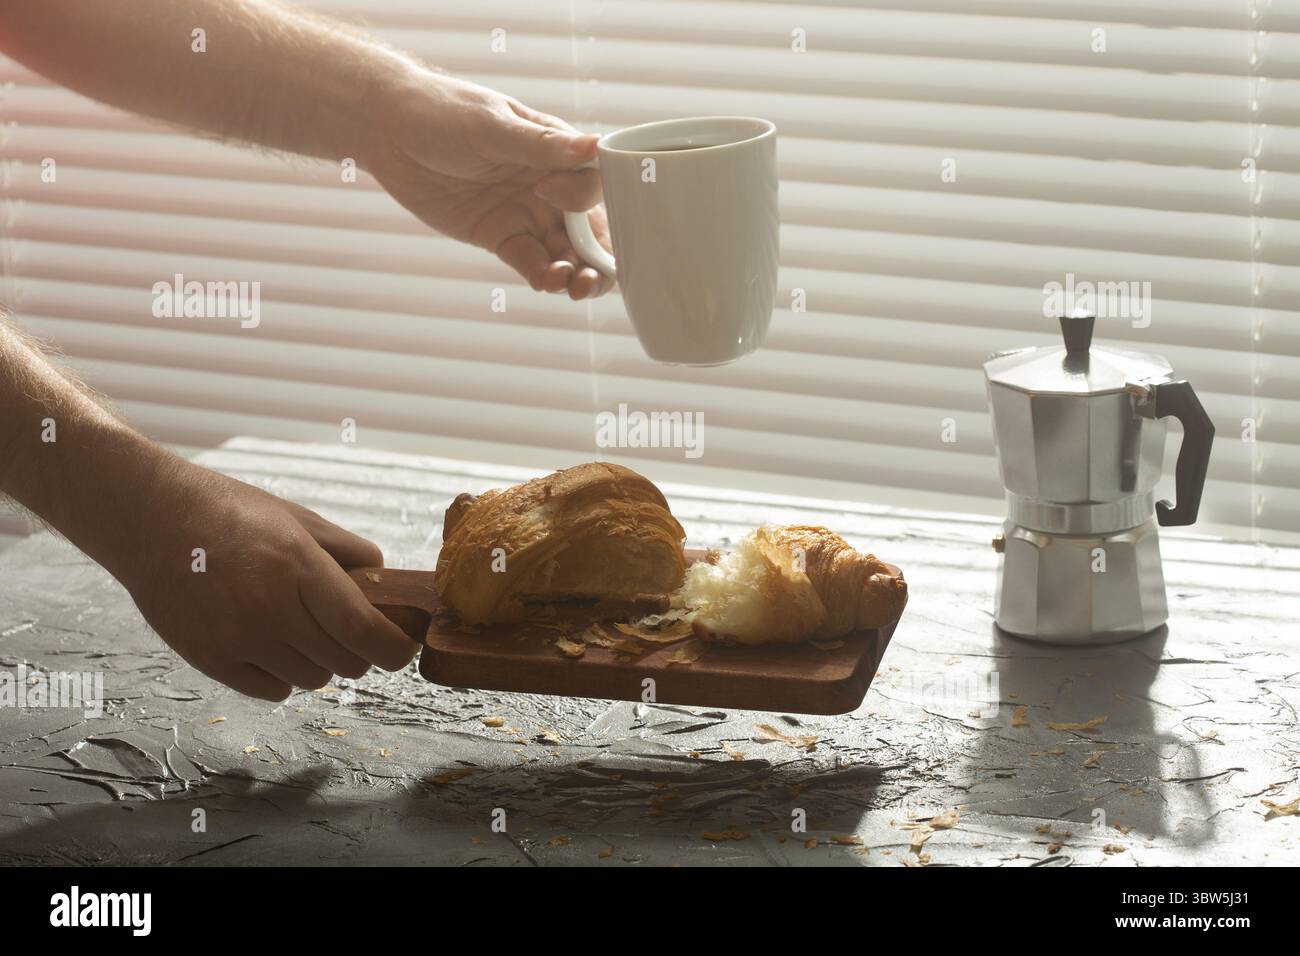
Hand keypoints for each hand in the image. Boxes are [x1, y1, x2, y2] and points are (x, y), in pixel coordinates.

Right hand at [122, 463, 416, 700]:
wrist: (150, 519)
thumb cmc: (230, 512)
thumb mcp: (297, 517)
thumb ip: (348, 551)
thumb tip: (388, 581)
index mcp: (297, 566)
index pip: (364, 631)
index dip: (394, 648)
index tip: (403, 648)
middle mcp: (268, 608)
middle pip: (345, 662)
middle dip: (360, 651)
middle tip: (351, 630)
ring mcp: (236, 639)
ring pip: (313, 680)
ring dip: (321, 662)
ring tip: (304, 629)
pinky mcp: (210, 660)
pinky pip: (274, 691)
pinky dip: (284, 675)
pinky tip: (274, 644)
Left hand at [365, 69, 613, 299]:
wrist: (389, 130)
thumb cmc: (442, 111)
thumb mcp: (493, 125)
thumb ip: (543, 145)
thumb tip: (594, 145)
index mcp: (556, 152)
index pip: (593, 185)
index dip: (584, 200)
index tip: (548, 194)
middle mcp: (548, 186)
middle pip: (589, 230)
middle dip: (598, 258)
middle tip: (593, 279)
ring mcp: (525, 213)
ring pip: (564, 252)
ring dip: (574, 273)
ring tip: (570, 287)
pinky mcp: (500, 236)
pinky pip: (530, 262)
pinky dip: (542, 275)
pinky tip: (545, 283)